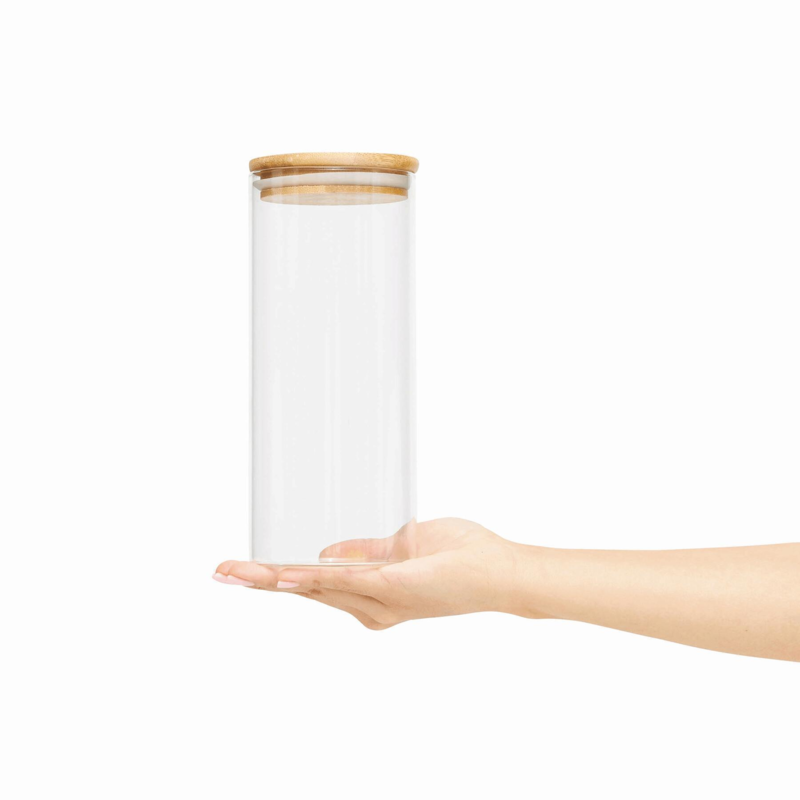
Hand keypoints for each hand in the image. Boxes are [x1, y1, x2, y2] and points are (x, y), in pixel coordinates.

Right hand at [213, 518, 538, 628]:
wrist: (499, 571)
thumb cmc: (461, 557)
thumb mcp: (403, 546)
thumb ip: (364, 551)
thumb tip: (327, 551)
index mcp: (371, 592)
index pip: (315, 584)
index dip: (278, 579)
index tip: (243, 572)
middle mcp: (369, 604)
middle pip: (305, 589)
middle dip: (260, 581)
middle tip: (219, 572)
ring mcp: (377, 597)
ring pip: (312, 586)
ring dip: (269, 579)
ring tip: (231, 572)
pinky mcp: (388, 584)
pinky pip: (338, 579)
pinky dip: (305, 578)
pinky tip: (277, 577)